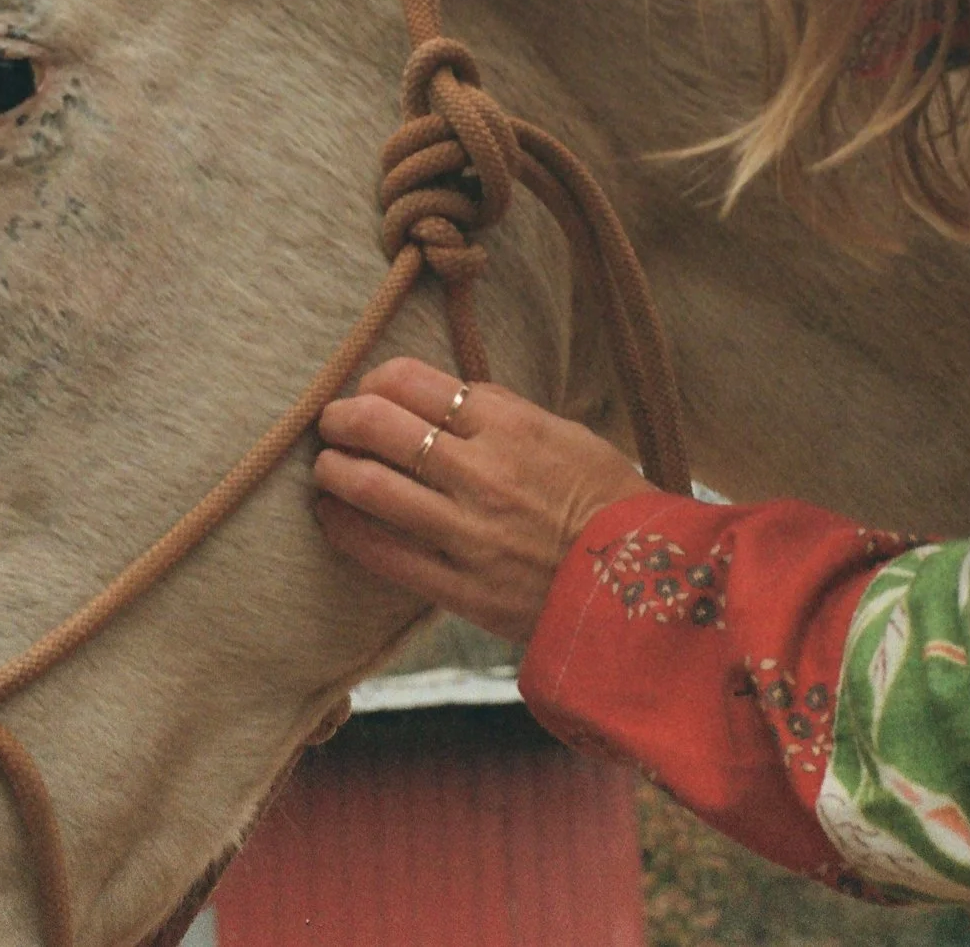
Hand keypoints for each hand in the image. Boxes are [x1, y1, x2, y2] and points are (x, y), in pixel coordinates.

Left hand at [311, 356, 649, 643]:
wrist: (643, 588)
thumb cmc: (607, 502)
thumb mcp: (566, 435)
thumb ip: (502, 411)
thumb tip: (443, 393)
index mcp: (512, 427)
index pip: (415, 383)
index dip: (378, 380)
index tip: (371, 388)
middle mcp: (484, 473)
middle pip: (381, 426)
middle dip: (342, 418)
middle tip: (332, 422)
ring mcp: (469, 533)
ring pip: (371, 487)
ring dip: (334, 469)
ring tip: (326, 465)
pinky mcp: (461, 588)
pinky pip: (383, 554)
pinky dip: (345, 528)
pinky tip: (330, 515)